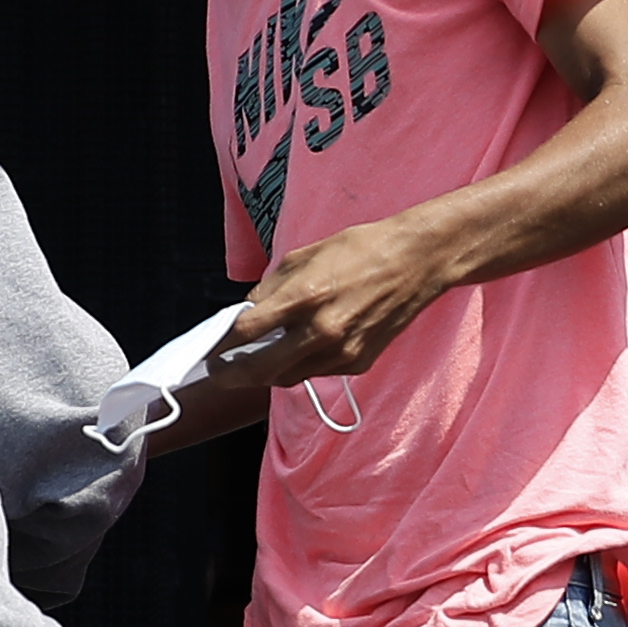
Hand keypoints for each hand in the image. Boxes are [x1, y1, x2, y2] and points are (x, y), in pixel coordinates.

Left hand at [220, 218, 455, 389]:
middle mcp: (322, 330)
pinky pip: (318, 371)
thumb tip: (249, 310)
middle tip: (218, 374)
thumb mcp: (305, 255)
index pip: (247, 331)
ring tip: (253, 364)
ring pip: (289, 377)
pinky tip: (299, 350)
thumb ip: (272, 286)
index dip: (222, 343)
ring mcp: (342, 351)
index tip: (210, 348)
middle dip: (232, 375)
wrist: (416, 262)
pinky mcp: (358, 363)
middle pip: (261, 368)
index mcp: (305, 296)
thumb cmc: (361, 250)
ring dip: (266, 373)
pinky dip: (302, 364)